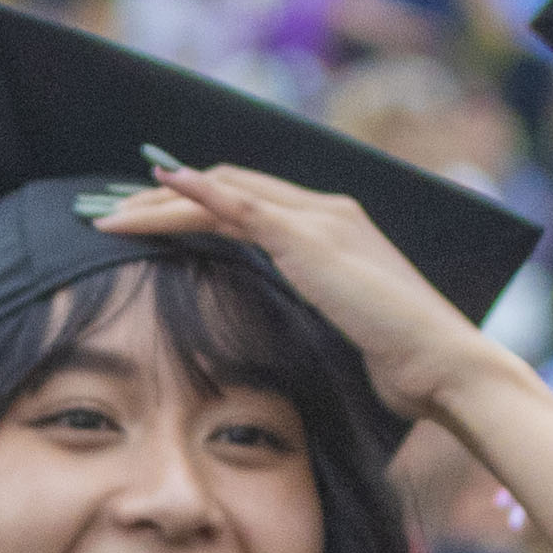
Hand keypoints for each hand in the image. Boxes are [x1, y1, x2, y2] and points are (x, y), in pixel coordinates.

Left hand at [92, 157, 503, 423]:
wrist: (443, 367)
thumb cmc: (404, 362)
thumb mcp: (343, 330)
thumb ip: (310, 312)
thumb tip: (275, 330)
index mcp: (333, 228)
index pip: (248, 200)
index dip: (193, 206)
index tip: (145, 222)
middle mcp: (326, 211)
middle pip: (228, 186)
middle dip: (163, 198)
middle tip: (109, 214)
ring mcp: (320, 220)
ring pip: (224, 193)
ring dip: (161, 201)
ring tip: (109, 217)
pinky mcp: (311, 240)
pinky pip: (241, 206)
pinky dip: (197, 193)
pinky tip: (161, 185)